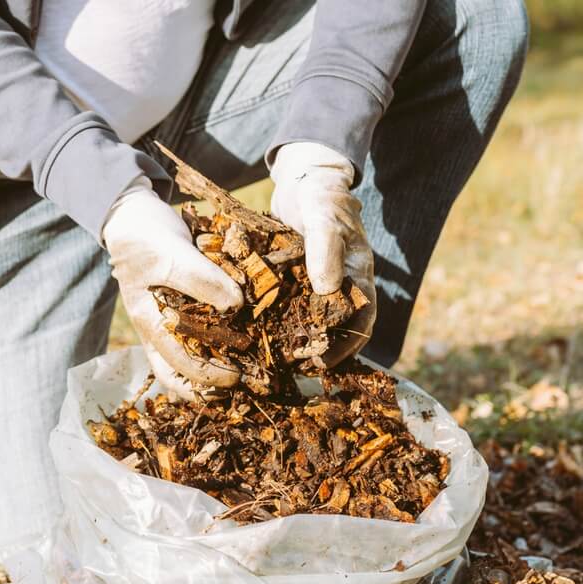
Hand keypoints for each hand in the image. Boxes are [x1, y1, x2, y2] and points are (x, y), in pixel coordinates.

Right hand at [103, 177, 243, 398]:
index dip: (207, 377)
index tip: (238, 377)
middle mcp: (159, 328)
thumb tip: (236, 306)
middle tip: (247, 382)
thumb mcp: (171, 254)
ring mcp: (171, 318)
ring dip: (218, 365)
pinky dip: (221, 340)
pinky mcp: (184, 306)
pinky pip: (203, 332)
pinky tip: (244, 338)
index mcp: (149, 323)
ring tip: (249, 368)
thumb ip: (201, 279)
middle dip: (211, 384)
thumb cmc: (145, 237)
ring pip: (192, 357)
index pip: (175, 365)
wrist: (135, 216)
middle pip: (180, 373)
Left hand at [270, 142, 376, 366]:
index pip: (361, 319)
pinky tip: (255, 332)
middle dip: (318, 350)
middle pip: (335, 327)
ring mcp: (316, 283)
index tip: (323, 363)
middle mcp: (339, 284)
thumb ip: (325, 249)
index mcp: (358, 275)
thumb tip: (326, 289)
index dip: (347, 345)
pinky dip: (277, 320)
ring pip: (310, 320)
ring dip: (296, 340)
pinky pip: (288, 305)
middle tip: (293, 371)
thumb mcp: (323, 218)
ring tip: (273, 360)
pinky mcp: (293, 279)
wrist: (304, 179)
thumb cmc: (321, 197)